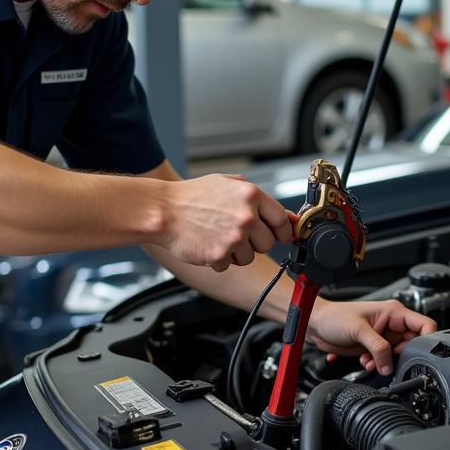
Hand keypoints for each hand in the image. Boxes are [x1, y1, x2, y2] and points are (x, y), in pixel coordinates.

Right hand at [163, 175, 292, 270]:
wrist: (162, 211)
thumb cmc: (192, 196)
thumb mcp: (228, 183)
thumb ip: (258, 199)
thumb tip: (287, 216)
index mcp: (251, 196)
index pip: (281, 220)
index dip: (281, 230)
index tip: (277, 235)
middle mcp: (246, 217)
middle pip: (267, 244)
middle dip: (253, 242)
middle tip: (234, 233)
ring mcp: (234, 237)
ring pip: (249, 258)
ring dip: (235, 253)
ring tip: (216, 237)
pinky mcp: (220, 255)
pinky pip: (228, 266)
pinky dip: (217, 260)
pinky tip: (206, 244)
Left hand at [307, 299, 436, 375]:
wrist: (316, 325)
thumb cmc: (334, 317)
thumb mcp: (359, 330)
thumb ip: (378, 348)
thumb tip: (389, 365)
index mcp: (393, 312)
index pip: (424, 325)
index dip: (426, 340)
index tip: (419, 353)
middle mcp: (391, 324)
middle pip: (412, 344)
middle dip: (400, 356)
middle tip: (386, 359)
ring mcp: (383, 336)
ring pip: (397, 355)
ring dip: (386, 363)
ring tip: (371, 361)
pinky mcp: (374, 347)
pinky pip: (385, 361)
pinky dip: (377, 365)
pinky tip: (365, 361)